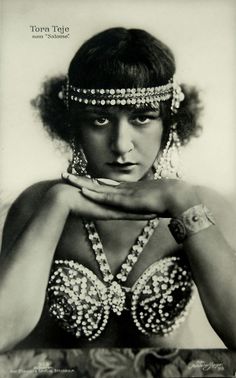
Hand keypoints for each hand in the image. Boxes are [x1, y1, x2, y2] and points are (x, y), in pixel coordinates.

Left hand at [62, 173, 199, 216]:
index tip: (82, 179)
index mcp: (128, 190)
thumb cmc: (168, 200)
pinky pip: (107, 197)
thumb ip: (146, 203)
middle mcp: (123, 189)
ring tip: (67, 178)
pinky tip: (83, 192)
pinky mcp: (127, 200)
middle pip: (97, 183)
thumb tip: (146, 206)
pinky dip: (95, 195)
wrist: (178, 196)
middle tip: (65, 174)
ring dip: (82, 184)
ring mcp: (124, 193)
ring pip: (98, 188)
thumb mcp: (153, 202)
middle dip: (80, 179)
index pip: (106, 185)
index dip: (93, 182)